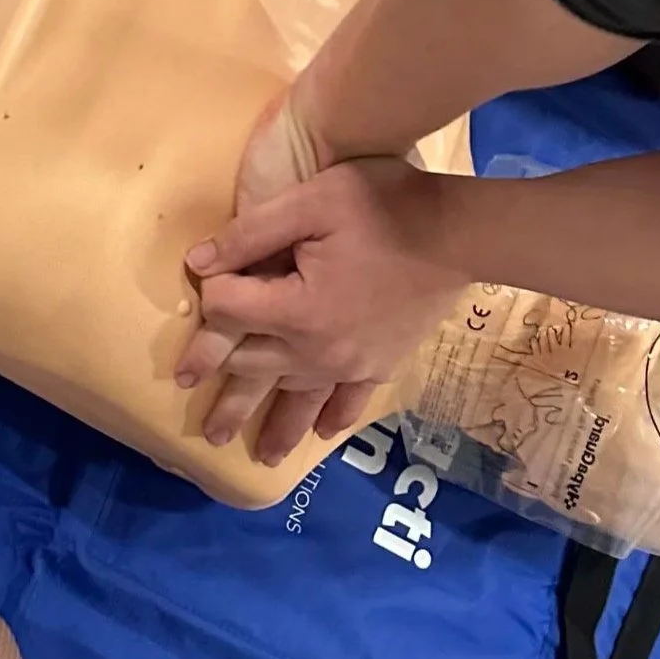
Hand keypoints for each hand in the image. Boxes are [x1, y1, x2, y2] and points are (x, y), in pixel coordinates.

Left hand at [180, 87, 380, 468]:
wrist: (460, 230)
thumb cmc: (384, 204)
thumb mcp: (309, 201)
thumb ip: (250, 233)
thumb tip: (198, 263)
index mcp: (295, 308)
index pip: (229, 311)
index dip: (213, 293)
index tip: (210, 278)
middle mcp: (317, 348)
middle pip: (252, 367)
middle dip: (223, 390)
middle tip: (202, 425)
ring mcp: (351, 362)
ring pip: (296, 398)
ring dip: (274, 427)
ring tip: (257, 457)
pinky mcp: (381, 363)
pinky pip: (349, 400)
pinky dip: (333, 416)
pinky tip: (323, 433)